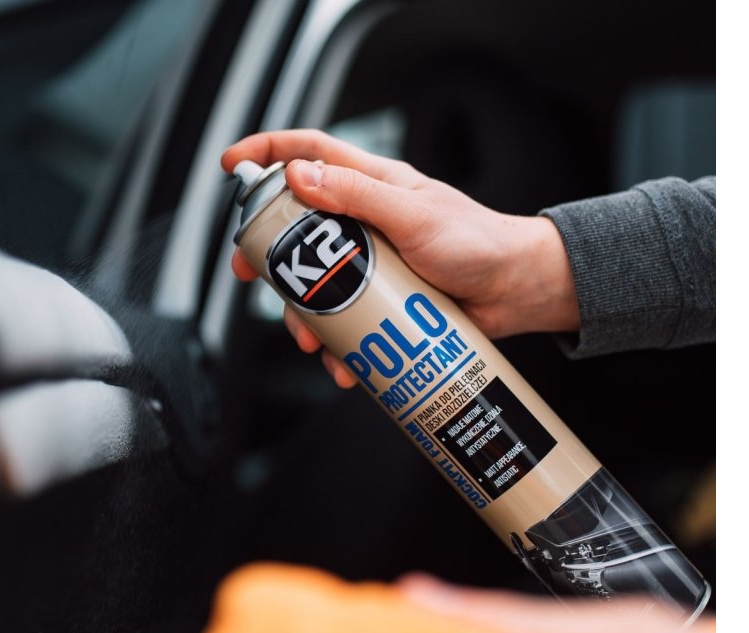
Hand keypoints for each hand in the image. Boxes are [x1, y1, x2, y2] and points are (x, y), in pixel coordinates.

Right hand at [221, 130, 578, 387]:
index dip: (267, 153)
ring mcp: (371, 263)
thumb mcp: (414, 215)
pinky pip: (345, 322)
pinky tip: (343, 363)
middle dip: (268, 252)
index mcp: (371, 185)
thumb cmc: (478, 242)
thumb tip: (300, 176)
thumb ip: (358, 195)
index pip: (309, 154)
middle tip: (249, 272)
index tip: (231, 166)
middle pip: (296, 228)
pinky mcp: (381, 302)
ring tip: (312, 340)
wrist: (517, 291)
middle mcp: (365, 221)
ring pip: (315, 284)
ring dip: (303, 315)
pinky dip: (337, 346)